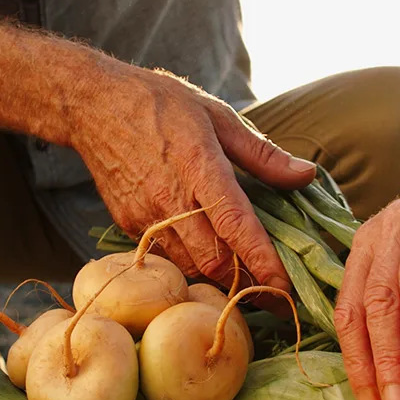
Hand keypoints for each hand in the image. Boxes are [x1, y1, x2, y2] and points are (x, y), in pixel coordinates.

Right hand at [73, 63, 315, 288]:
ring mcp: (145, 215)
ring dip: (220, 279)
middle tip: (276, 296)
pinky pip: (167, 258)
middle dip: (247, 283)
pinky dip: (192, 266)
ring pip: (190, 266)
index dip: (261, 259)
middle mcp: (170, 197)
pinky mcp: (129, 225)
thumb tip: (306, 175)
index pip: (234, 224)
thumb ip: (263, 153)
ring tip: (249, 283)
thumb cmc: (160, 104)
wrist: (92, 105)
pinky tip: (211, 261)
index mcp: (198, 165)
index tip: (284, 286)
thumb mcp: (218, 116)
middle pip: (213, 259)